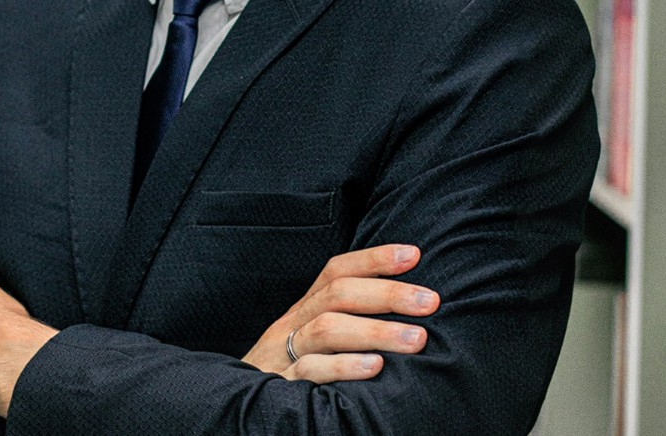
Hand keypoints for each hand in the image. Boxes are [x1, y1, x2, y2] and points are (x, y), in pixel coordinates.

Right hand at [242, 244, 438, 383]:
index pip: (336, 271)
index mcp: (303, 310)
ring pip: (327, 329)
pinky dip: (344, 366)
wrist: (235, 410)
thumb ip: (343, 324)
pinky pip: (311, 371)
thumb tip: (402, 313)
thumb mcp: (309, 343)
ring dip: (376, 330)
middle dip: (387, 293)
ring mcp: (285, 354)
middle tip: (430, 301)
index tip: (413, 254)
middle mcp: (293, 324)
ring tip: (417, 339)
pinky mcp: (282, 386)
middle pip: (338, 294)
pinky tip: (375, 368)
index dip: (373, 259)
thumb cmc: (286, 376)